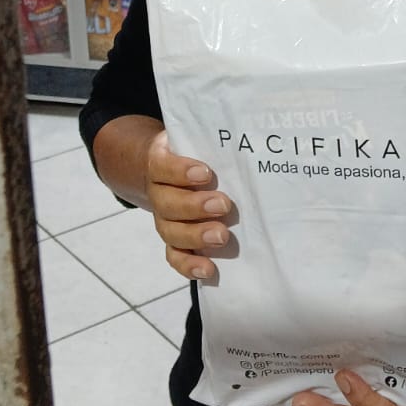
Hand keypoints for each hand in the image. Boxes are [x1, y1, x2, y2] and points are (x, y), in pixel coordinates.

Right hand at [145, 129, 233, 283]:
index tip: (206, 173)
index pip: (163, 167)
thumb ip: (210, 140)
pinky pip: (175, 256)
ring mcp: (164, 220)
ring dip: (196, 235)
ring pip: (171, 232)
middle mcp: (159, 193)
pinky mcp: (174, 241)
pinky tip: (209, 269)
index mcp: (160, 164)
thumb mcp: (196, 140)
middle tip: (223, 205)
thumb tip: (246, 137)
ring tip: (222, 235)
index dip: (180, 171)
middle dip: (195, 206)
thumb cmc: (194, 154)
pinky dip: (189, 265)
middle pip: (167, 203)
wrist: (171, 171)